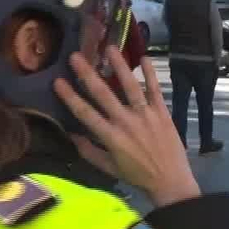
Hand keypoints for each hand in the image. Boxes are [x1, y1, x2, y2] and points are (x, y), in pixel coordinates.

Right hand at [54, 49, 201, 208]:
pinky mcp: (162, 112)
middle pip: (104, 94)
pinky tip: (143, 57)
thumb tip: (70, 134)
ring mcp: (146, 115)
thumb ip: (88, 151)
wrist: (170, 181)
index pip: (86, 113)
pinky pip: (156, 90)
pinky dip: (151, 74)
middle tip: (75, 56)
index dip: (70, 97)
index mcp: (111, 137)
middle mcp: (127, 122)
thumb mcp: (108, 167)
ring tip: (110, 48)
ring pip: (130, 86)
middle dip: (88, 74)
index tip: (58, 81)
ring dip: (120, 66)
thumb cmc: (137, 175)